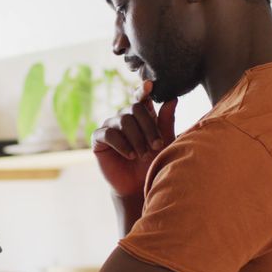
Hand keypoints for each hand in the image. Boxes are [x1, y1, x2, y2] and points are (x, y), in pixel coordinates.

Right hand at [92, 80, 176, 197]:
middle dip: (148, 127)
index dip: (143, 90)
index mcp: (141, 115)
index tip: (150, 85)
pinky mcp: (99, 139)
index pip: (141, 97)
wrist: (139, 185)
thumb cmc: (153, 162)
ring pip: (123, 120)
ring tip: (144, 155)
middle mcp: (124, 117)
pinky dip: (122, 144)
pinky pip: (109, 134)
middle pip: (134, 109)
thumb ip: (166, 121)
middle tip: (156, 146)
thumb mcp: (164, 142)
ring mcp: (110, 126)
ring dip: (137, 138)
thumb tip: (172, 99)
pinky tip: (130, 155)